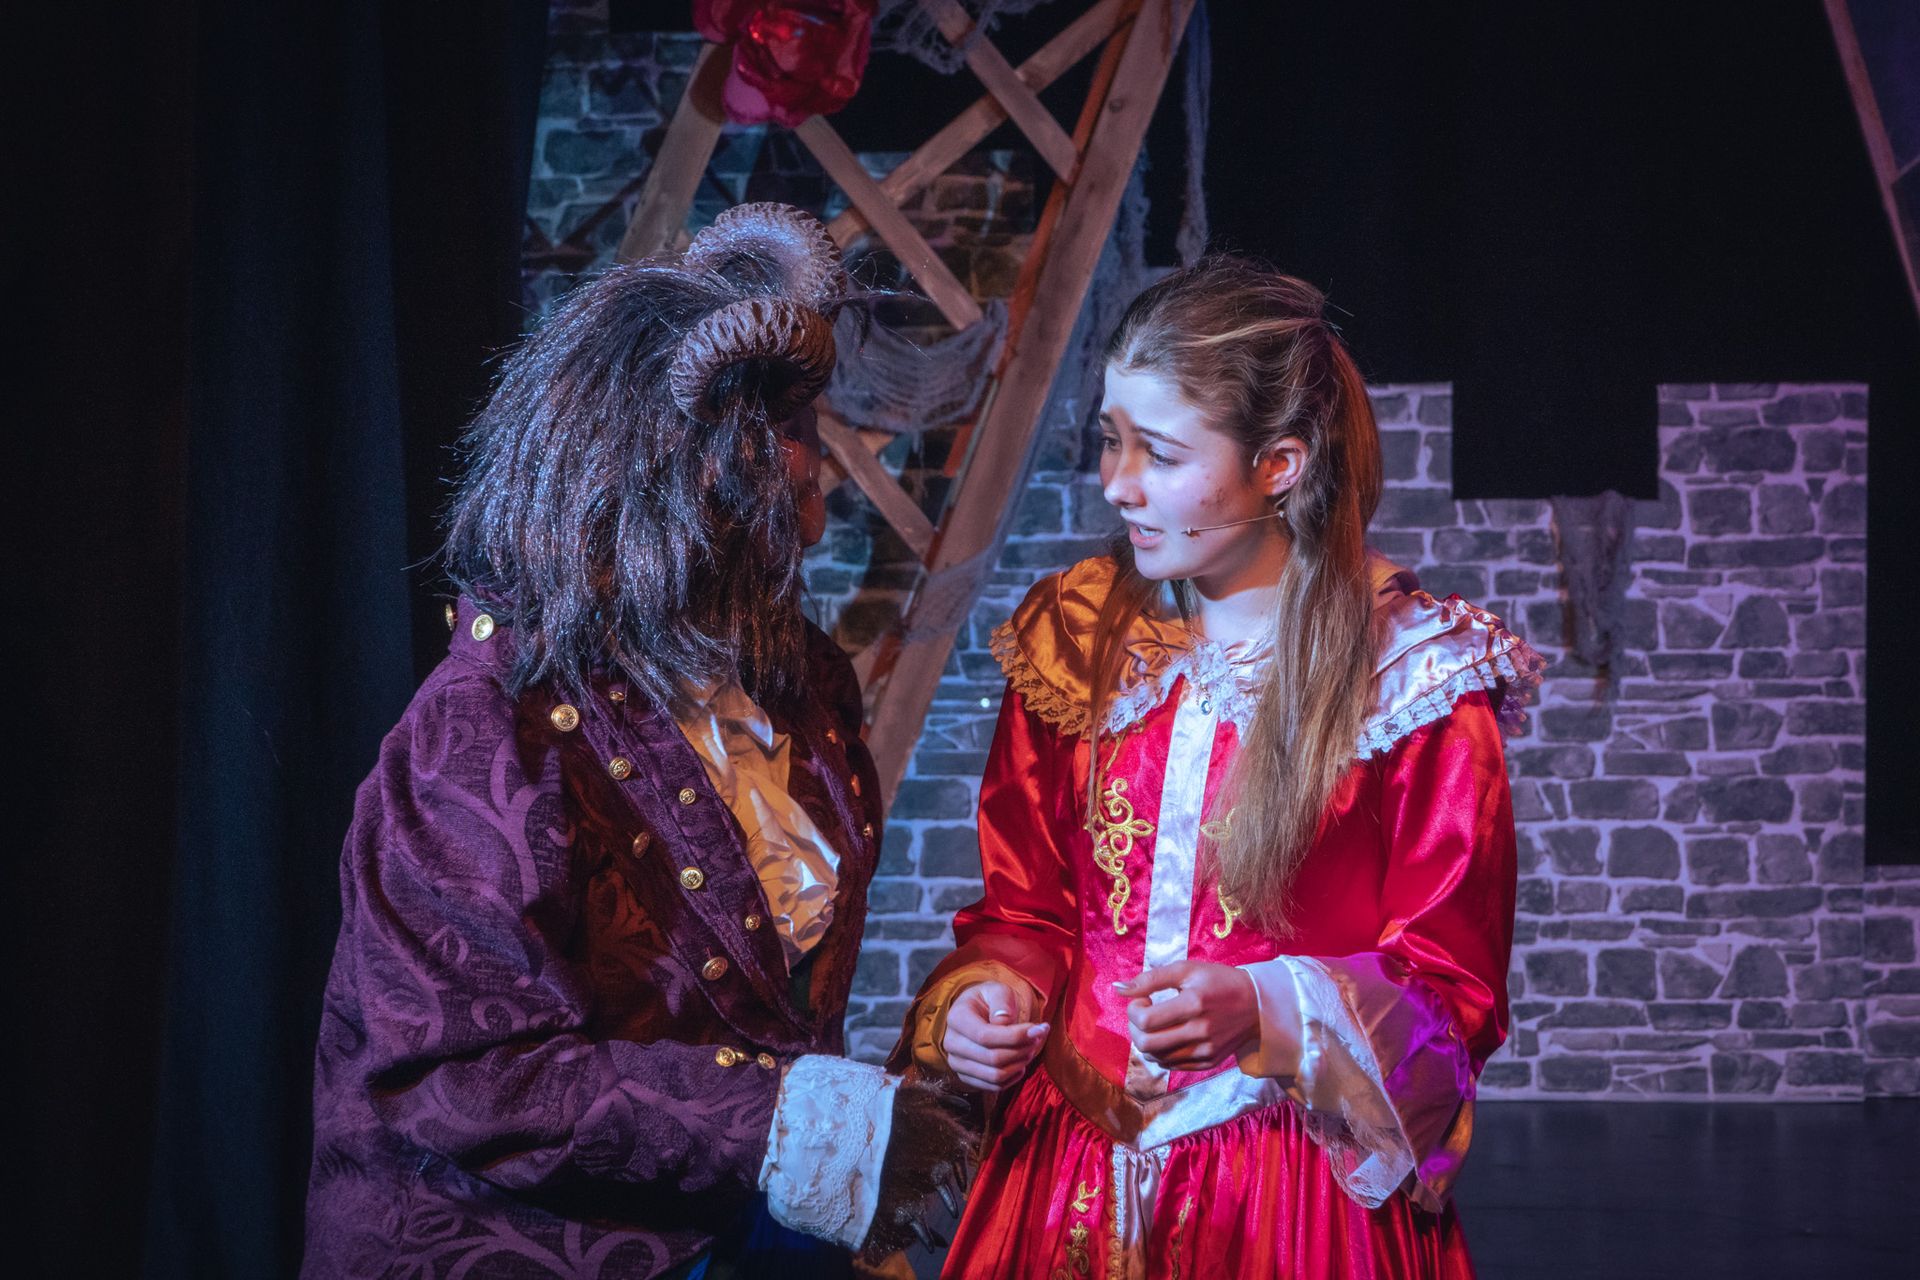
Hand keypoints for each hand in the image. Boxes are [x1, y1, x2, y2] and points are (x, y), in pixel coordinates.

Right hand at [941, 980, 1047, 1091]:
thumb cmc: (989, 1000)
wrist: (978, 1012)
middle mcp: (951, 1043)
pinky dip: (1013, 1077)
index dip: (1014, 1036)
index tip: (1038, 1029)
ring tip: (1030, 1048)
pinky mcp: (966, 1077)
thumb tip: (1004, 1023)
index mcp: (956, 1018)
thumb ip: (1002, 1002)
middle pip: (992, 1058)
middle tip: (1037, 1038)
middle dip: (1021, 1050)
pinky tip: (1021, 1062)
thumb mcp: (997, 990)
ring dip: (1019, 1064)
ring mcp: (957, 1062)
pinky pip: (994, 1086)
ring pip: (995, 1075)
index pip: (985, 1036)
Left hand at [1115, 961, 1259, 1071]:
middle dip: (1134, 1028)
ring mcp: (1205, 1051)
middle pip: (1147, 1044)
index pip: (1145, 1020)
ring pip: (1157, 1057)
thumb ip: (1150, 978)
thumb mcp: (1187, 970)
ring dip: (1146, 1041)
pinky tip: (1169, 1035)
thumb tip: (1117, 988)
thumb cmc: (1218, 981)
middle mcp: (1200, 1031)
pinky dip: (1161, 1052)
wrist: (1256, 1004)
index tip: (1143, 1000)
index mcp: (1194, 1003)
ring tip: (1155, 1024)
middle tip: (1142, 1014)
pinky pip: (1172, 1065)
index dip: (1133, 1010)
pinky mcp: (1209, 1063)